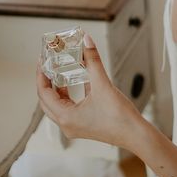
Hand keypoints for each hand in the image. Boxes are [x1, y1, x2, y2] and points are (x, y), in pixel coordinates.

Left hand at [36, 34, 142, 151]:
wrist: (135, 134)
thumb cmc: (119, 117)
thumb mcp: (103, 84)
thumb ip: (93, 61)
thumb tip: (86, 42)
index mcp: (66, 117)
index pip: (44, 93)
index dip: (41, 75)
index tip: (42, 61)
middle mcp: (66, 124)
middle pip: (47, 100)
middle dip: (46, 82)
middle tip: (48, 65)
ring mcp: (74, 127)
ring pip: (57, 105)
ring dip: (57, 89)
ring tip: (59, 72)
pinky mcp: (83, 126)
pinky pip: (69, 109)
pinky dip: (69, 95)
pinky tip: (76, 83)